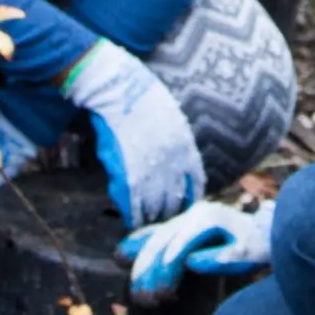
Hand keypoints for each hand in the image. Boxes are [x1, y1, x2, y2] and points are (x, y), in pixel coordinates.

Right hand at [62, 41, 204, 223]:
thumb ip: (176, 144)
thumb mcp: (172, 119)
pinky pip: (133, 207)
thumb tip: (175, 162)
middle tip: (160, 222)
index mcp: (187, 149)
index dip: (189, 200)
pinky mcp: (129, 177)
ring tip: (145, 226)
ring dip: (151, 220)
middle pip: (176, 202)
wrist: (120, 88)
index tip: (183, 208)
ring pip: (155, 210)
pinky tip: (130, 222)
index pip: (195, 185)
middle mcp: (174, 166)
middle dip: (168, 215)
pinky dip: (132, 217)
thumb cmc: (142, 97)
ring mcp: (152, 173)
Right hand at [121, 199, 271, 296]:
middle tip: (145, 299)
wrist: (264, 232)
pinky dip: (138, 246)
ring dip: (141, 266)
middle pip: (161, 241)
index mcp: (207, 218)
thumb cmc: (257, 244)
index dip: (169, 263)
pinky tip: (122, 256)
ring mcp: (184, 221)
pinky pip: (154, 236)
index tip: (161, 289)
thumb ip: (221, 257)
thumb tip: (191, 262)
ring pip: (154, 241)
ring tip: (137, 294)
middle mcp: (191, 216)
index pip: (181, 240)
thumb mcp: (247, 253)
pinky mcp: (180, 229)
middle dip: (149, 271)